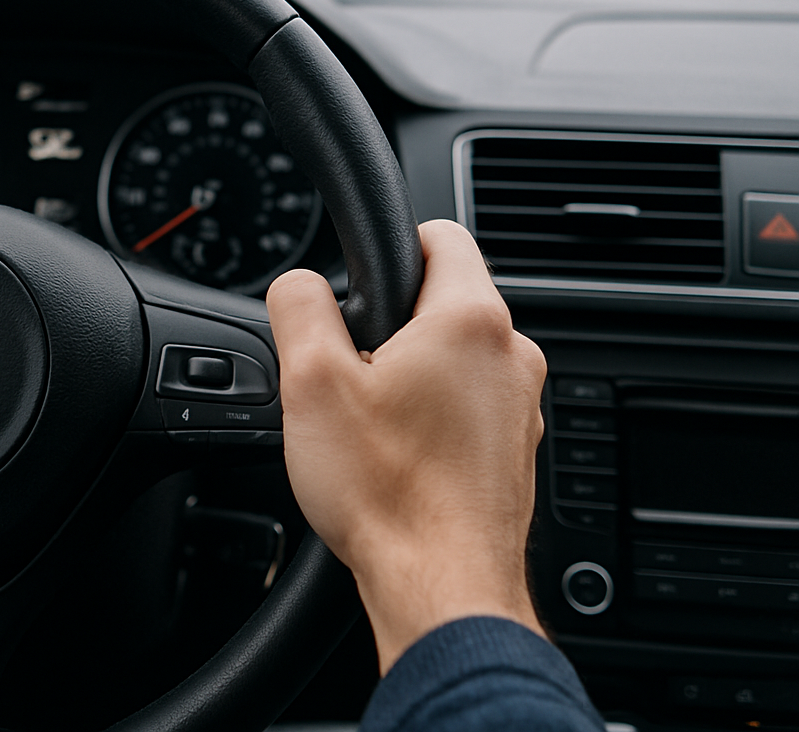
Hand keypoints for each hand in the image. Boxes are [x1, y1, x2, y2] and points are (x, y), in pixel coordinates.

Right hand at [267, 219, 547, 672]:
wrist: (440, 586)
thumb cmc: (388, 492)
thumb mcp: (310, 380)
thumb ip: (299, 306)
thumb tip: (299, 284)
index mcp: (470, 319)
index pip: (441, 235)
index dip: (391, 246)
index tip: (360, 281)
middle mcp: (514, 355)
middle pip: (444, 303)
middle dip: (392, 326)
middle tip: (348, 374)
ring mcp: (522, 408)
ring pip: (456, 361)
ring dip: (414, 377)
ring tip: (370, 426)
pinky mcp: (515, 453)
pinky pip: (469, 410)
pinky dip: (434, 421)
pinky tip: (396, 460)